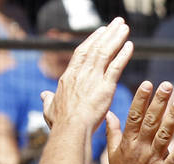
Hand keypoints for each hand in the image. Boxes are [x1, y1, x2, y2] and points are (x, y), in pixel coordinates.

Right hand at [40, 18, 132, 132]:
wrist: (70, 130)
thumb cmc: (60, 124)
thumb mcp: (50, 109)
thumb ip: (48, 99)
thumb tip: (44, 95)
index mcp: (68, 77)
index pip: (81, 53)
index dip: (91, 41)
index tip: (100, 32)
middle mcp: (81, 73)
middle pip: (95, 48)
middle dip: (107, 33)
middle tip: (117, 22)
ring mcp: (93, 79)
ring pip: (105, 52)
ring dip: (116, 38)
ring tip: (124, 27)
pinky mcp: (106, 87)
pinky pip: (116, 67)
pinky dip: (123, 55)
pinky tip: (130, 45)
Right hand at [107, 81, 173, 163]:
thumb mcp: (113, 155)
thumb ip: (113, 133)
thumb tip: (109, 114)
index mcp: (128, 143)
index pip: (134, 116)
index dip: (141, 99)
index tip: (148, 84)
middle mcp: (140, 149)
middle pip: (150, 121)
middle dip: (159, 102)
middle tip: (168, 85)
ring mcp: (153, 160)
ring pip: (164, 135)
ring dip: (173, 118)